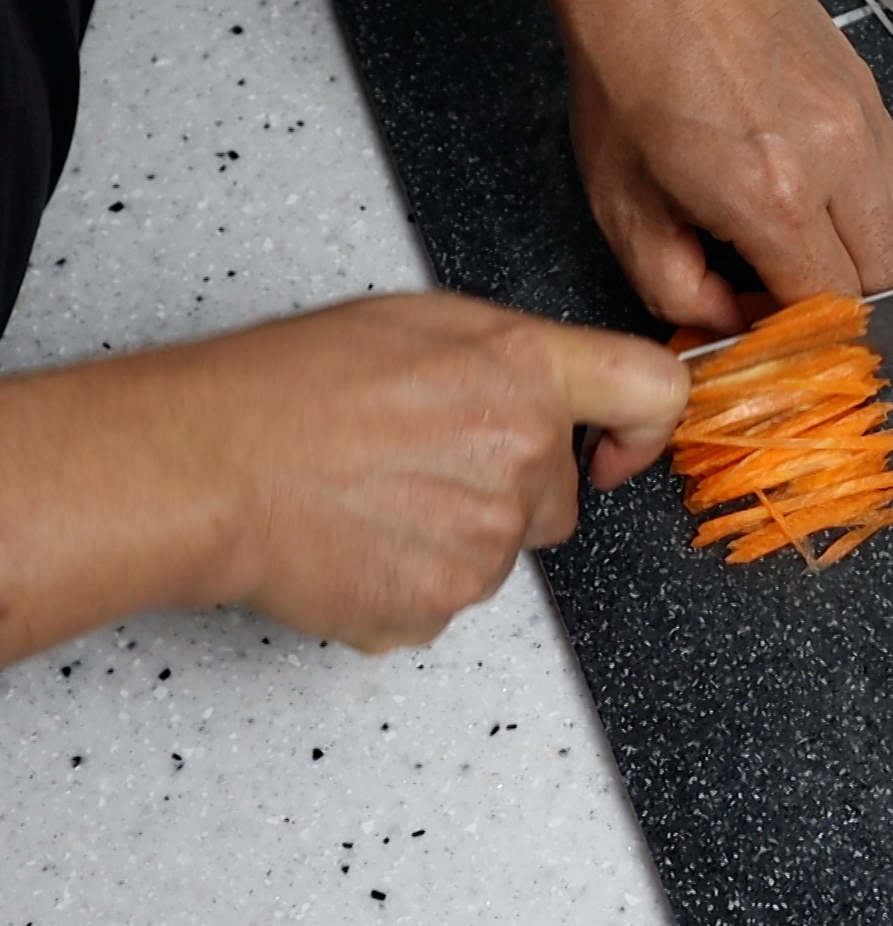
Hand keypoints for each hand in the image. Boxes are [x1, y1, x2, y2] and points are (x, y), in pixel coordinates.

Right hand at [0, 294, 687, 661]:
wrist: (203, 467)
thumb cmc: (285, 386)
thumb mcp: (419, 323)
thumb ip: (512, 359)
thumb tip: (560, 395)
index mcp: (523, 372)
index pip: (655, 391)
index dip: (649, 426)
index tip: (624, 447)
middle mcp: (522, 455)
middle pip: (560, 496)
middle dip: (508, 488)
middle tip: (419, 464)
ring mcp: (486, 539)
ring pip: (502, 550)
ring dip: (454, 534)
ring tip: (372, 497)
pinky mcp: (442, 603)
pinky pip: (449, 597)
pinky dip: (411, 579)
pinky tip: (359, 539)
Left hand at [467, 0, 892, 332]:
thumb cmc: (629, 70)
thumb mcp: (623, 208)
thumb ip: (676, 290)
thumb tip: (725, 323)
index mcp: (772, 196)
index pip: (827, 306)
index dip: (797, 329)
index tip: (766, 321)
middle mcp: (834, 158)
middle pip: (885, 280)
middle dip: (837, 298)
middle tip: (781, 284)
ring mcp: (863, 120)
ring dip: (860, 251)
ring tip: (799, 234)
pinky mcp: (871, 92)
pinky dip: (869, 202)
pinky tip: (815, 188)